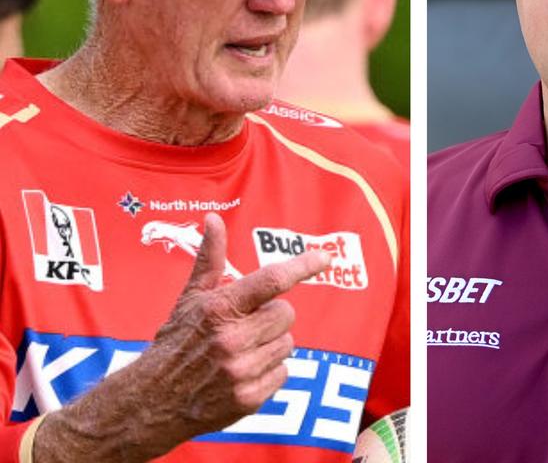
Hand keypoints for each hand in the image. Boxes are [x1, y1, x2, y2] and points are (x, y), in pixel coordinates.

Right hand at [32, 213, 332, 462]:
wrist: (149, 402)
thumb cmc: (176, 342)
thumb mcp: (189, 299)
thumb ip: (209, 260)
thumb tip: (214, 219)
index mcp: (218, 309)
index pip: (272, 280)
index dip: (301, 266)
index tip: (324, 258)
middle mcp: (231, 339)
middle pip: (286, 314)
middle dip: (270, 318)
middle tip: (243, 328)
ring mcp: (241, 370)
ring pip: (288, 344)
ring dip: (269, 346)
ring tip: (238, 353)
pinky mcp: (249, 398)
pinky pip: (283, 372)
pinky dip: (267, 372)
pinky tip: (240, 375)